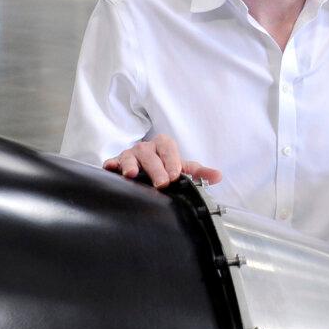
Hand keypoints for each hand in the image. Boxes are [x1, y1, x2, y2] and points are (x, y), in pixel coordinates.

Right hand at [103, 133, 221, 188]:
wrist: (143, 166)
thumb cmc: (164, 166)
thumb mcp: (181, 168)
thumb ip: (199, 173)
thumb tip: (218, 176)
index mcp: (163, 145)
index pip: (169, 149)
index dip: (172, 161)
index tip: (175, 175)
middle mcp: (146, 148)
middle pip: (150, 155)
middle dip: (156, 169)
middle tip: (162, 183)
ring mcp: (129, 154)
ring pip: (130, 157)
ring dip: (130, 165)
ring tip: (132, 174)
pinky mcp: (116, 163)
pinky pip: (112, 162)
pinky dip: (111, 165)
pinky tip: (110, 168)